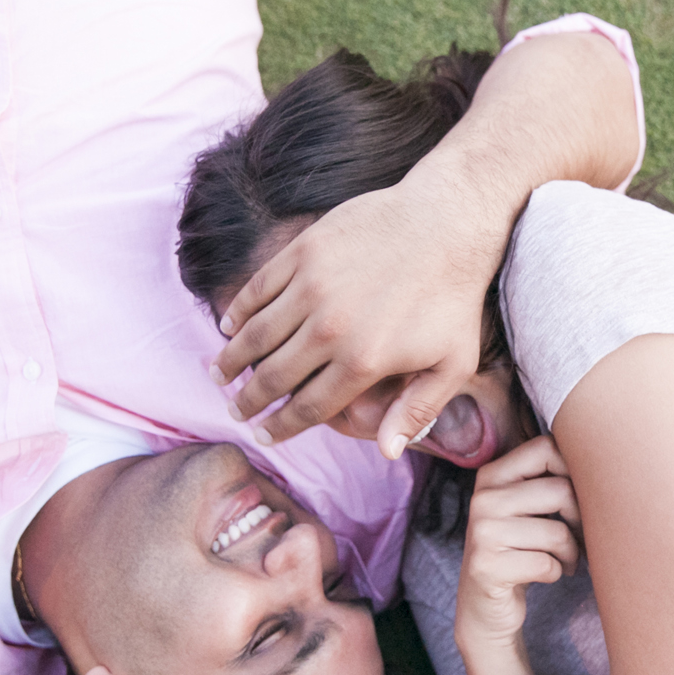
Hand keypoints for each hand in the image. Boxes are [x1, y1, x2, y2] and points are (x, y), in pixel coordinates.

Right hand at [211, 28, 639, 459]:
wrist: (447, 222)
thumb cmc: (454, 297)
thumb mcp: (453, 363)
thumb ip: (418, 411)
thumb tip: (387, 453)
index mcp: (362, 362)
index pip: (308, 407)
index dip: (280, 427)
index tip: (264, 436)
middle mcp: (329, 329)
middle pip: (273, 377)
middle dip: (248, 401)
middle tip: (235, 412)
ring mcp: (312, 287)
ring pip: (256, 335)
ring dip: (231, 361)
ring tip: (219, 376)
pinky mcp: (304, 252)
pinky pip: (258, 289)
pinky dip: (238, 312)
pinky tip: (228, 326)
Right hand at [458, 436, 581, 648]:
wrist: (485, 607)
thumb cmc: (519, 551)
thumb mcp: (525, 510)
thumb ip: (548, 482)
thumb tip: (605, 464)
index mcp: (492, 476)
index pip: (546, 448)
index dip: (575, 471)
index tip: (579, 498)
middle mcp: (483, 499)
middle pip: (561, 491)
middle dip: (581, 521)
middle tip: (580, 539)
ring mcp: (482, 533)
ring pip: (558, 533)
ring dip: (571, 553)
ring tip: (565, 560)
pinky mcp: (487, 567)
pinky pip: (546, 564)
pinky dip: (556, 572)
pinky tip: (547, 575)